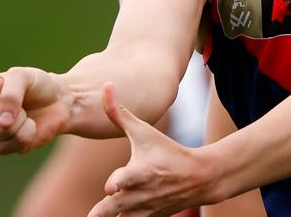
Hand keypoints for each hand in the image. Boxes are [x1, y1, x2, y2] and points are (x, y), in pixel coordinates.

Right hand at [0, 67, 68, 153]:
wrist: (57, 102)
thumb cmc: (36, 85)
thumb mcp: (22, 76)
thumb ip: (10, 93)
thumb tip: (3, 122)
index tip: (3, 82)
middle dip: (12, 103)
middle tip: (20, 99)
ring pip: (2, 129)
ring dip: (22, 118)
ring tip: (25, 112)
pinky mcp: (1, 148)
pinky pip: (14, 143)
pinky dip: (28, 132)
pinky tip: (29, 125)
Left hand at [88, 82, 216, 216]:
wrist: (198, 178)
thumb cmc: (166, 151)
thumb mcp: (144, 131)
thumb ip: (120, 113)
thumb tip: (105, 86)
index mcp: (141, 171)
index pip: (127, 180)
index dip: (117, 184)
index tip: (109, 187)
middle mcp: (141, 194)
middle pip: (114, 209)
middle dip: (102, 212)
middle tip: (92, 216)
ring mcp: (143, 210)